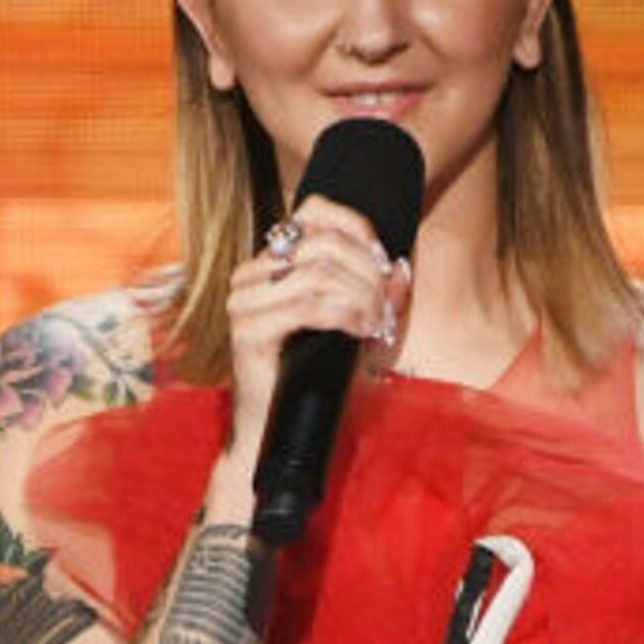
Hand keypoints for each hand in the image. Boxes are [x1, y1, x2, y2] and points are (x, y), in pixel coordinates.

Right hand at [226, 199, 410, 447]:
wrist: (280, 430)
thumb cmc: (314, 379)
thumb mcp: (352, 326)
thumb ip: (374, 294)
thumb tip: (400, 269)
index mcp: (270, 263)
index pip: (313, 212)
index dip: (356, 227)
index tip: (384, 261)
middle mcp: (251, 275)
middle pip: (321, 245)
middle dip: (367, 272)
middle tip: (388, 304)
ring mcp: (244, 301)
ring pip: (316, 274)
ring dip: (361, 296)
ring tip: (378, 321)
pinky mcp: (248, 331)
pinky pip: (307, 308)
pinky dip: (345, 315)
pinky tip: (362, 330)